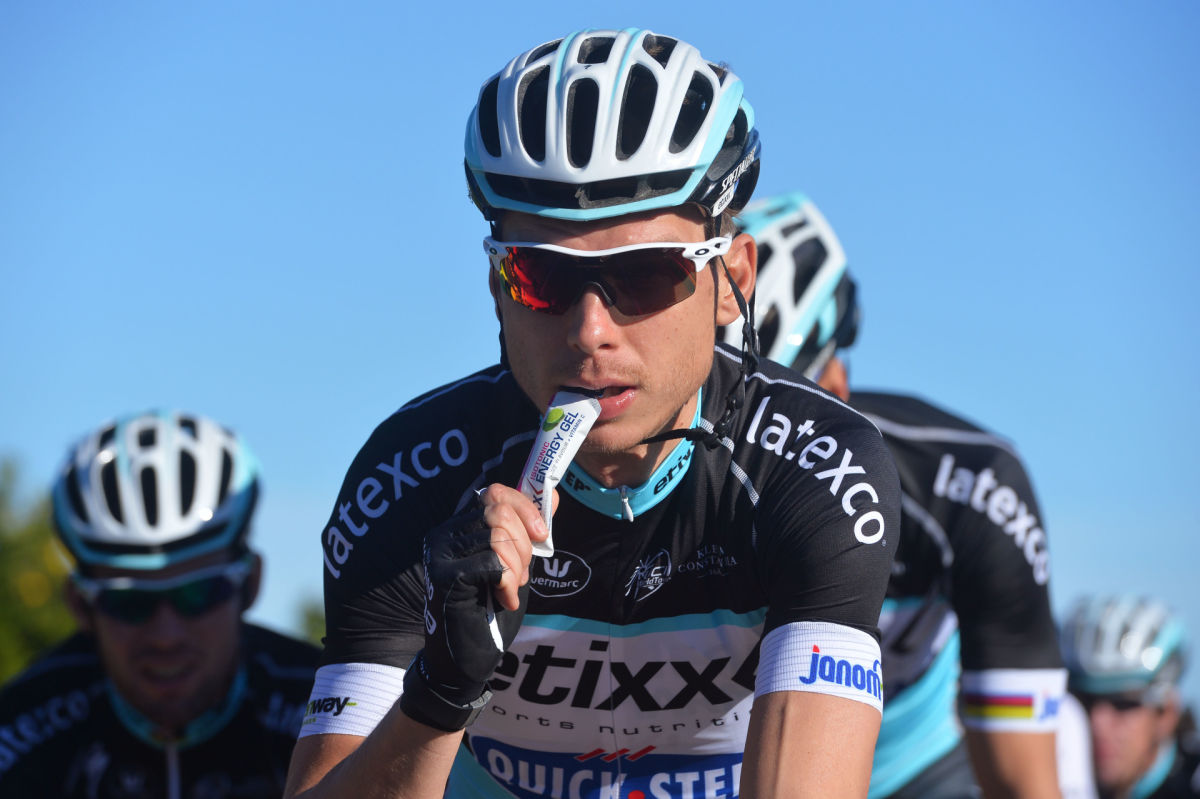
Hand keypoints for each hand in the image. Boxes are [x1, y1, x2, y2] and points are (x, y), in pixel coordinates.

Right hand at [399, 484, 554, 730]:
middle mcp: (445, 535)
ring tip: (510, 589)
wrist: (467, 660)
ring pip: (497, 536)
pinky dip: (506, 582)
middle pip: (499, 511)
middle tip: (520, 576)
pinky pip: (491, 562)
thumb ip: (527, 532)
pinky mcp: (445, 577)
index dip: (524, 509)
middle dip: (523, 545)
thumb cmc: (490, 611)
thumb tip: (550, 494)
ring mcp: (440, 555)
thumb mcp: (516, 564)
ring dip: (516, 566)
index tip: (541, 536)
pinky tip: (503, 599)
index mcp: (460, 527)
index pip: (494, 492)